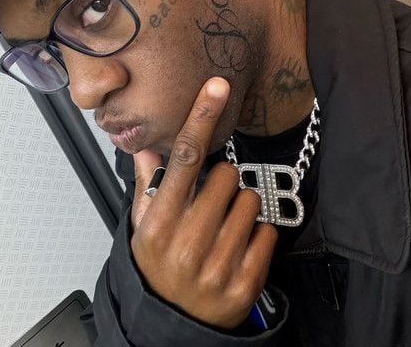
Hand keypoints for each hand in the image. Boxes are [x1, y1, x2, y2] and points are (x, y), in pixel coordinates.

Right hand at [130, 77, 278, 329]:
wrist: (172, 323)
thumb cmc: (158, 267)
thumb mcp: (142, 225)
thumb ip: (147, 182)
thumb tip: (145, 144)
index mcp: (159, 223)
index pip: (185, 158)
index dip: (201, 117)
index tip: (216, 87)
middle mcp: (186, 242)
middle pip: (226, 176)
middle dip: (222, 183)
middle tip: (208, 204)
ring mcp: (216, 266)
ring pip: (250, 201)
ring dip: (240, 208)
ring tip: (221, 229)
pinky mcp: (244, 284)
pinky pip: (267, 233)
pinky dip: (257, 236)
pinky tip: (236, 248)